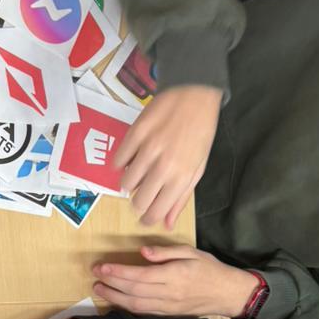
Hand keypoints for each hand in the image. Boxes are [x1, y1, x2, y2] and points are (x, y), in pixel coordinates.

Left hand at [94, 244, 259, 316]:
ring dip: (115, 298)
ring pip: (136, 305)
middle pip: (133, 290)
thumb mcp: (191, 252)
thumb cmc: (210, 269)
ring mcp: (169, 307)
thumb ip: (166, 252)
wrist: (227, 293)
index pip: (140, 275)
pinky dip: (128, 308)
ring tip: (99, 289)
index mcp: (175, 275)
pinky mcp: (169, 315)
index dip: (118, 272)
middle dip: (111, 283)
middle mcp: (170, 293)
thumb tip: (144, 252)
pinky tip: (117, 301)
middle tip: (95, 275)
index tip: (102, 266)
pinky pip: (144, 313)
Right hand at [113, 85, 222, 227]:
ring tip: (139, 173)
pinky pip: (119, 160)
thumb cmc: (199, 133)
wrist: (194, 96)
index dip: (147, 219)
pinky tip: (132, 158)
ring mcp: (147, 149)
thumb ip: (181, 198)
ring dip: (130, 183)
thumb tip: (167, 223)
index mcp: (181, 177)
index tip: (145, 217)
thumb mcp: (197, 168)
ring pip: (126, 182)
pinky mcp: (135, 134)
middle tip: (142, 194)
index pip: (156, 212)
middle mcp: (164, 166)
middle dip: (138, 203)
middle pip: (138, 201)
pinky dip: (122, 163)